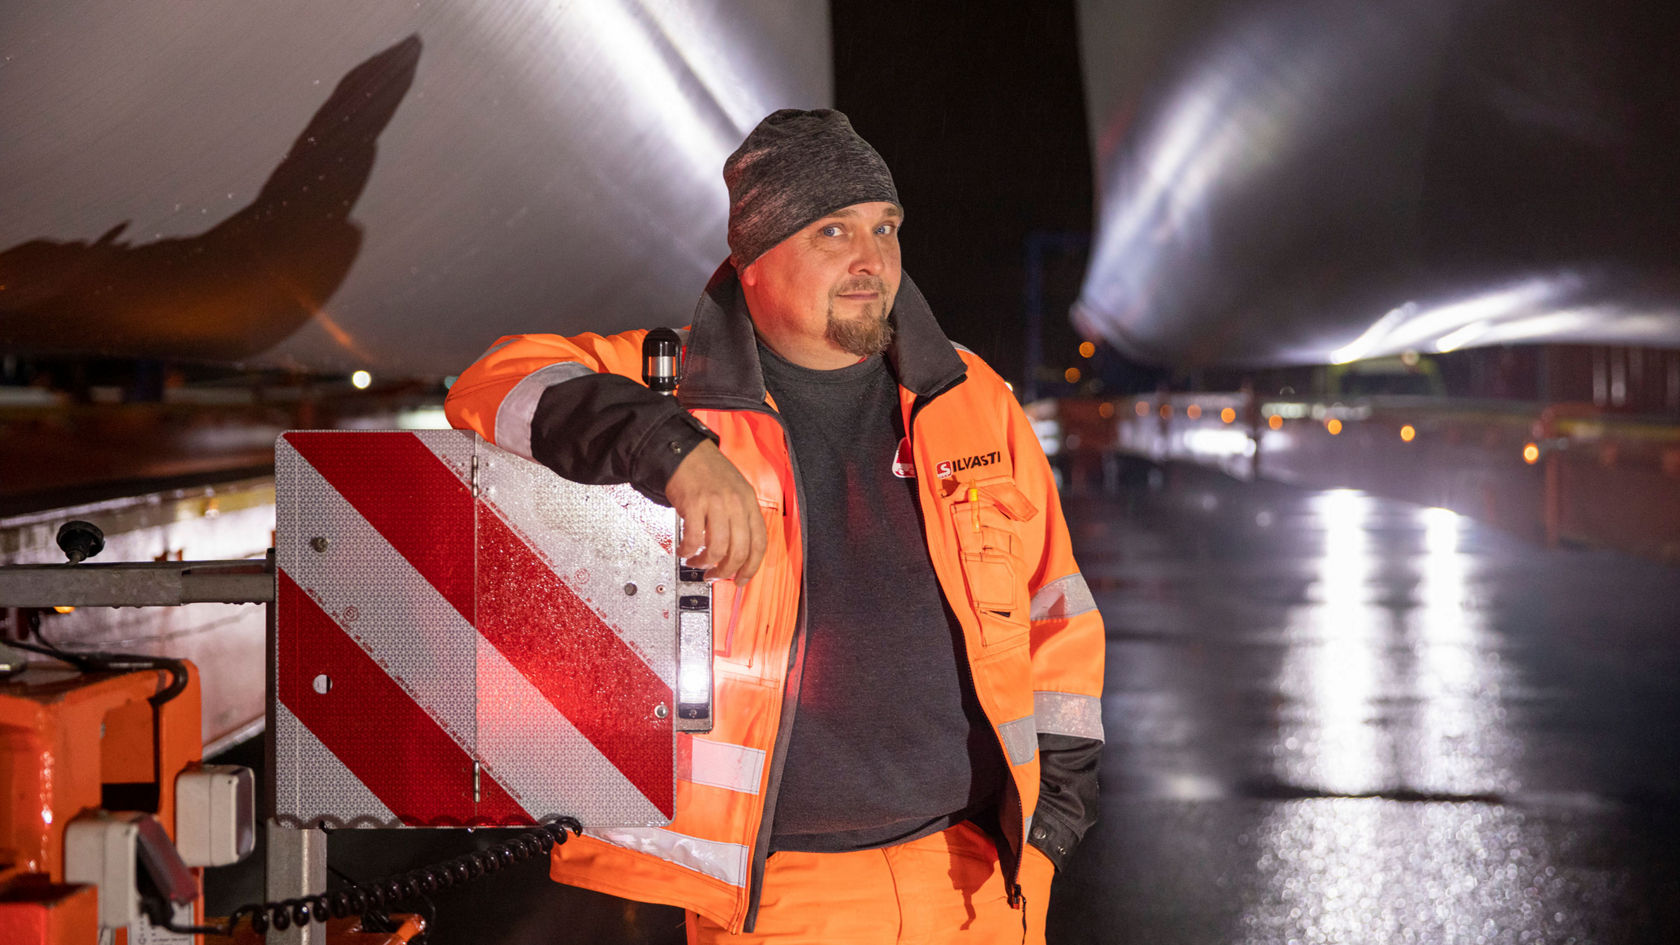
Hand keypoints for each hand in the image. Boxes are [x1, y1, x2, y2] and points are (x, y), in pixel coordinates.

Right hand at [664, 440, 766, 580]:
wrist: (685, 452)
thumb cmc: (708, 472)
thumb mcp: (735, 491)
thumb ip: (739, 518)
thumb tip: (737, 551)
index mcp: (749, 502)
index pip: (759, 543)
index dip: (751, 567)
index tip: (742, 578)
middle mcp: (736, 503)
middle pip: (739, 550)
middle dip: (726, 571)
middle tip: (715, 575)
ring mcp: (716, 503)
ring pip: (717, 548)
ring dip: (705, 562)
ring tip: (696, 562)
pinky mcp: (694, 504)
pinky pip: (694, 538)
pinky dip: (688, 550)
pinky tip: (684, 550)